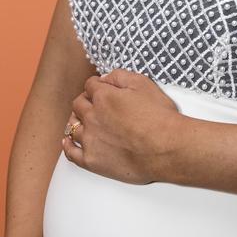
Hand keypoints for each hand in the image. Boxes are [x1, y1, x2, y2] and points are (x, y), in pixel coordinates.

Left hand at [62, 68, 182, 183]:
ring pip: (72, 126)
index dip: (96, 85)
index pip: (90, 86)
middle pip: (78, 105)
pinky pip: (71, 152)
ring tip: (83, 122)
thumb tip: (105, 78)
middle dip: (85, 101)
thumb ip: (120, 76)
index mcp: (104, 97)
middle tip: (93, 104)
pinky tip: (69, 141)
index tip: (99, 88)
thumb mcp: (144, 84)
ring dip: (76, 121)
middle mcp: (92, 117)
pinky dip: (68, 145)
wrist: (167, 149)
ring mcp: (90, 140)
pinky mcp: (92, 161)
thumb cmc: (160, 117)